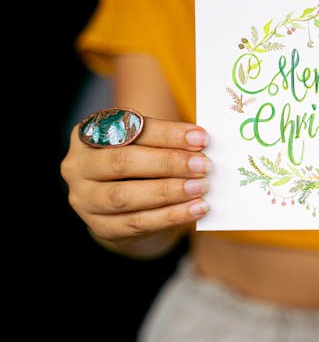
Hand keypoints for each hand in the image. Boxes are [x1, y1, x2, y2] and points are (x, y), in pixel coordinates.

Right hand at [60, 115, 211, 249]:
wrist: (128, 205)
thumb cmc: (141, 164)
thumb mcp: (148, 145)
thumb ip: (166, 141)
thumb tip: (200, 142)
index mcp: (88, 133)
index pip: (128, 129)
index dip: (167, 134)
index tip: (200, 138)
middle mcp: (78, 165)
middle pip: (122, 162)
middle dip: (167, 163)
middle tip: (203, 165)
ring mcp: (84, 199)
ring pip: (126, 196)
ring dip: (169, 191)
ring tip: (201, 187)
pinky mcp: (100, 227)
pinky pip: (137, 222)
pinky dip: (170, 216)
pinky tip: (194, 209)